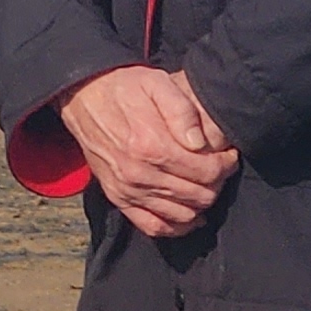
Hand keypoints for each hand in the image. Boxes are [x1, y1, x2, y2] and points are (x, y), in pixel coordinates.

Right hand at [57, 65, 236, 238]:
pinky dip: (176, 226)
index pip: (208, 172)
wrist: (83, 96)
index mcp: (151, 145)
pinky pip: (154, 227)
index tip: (227, 154)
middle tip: (216, 167)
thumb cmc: (124, 88)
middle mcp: (138, 173)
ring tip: (202, 183)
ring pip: (183, 214)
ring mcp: (127, 189)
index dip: (226, 164)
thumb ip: (182, 110)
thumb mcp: (156, 83)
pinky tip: (188, 214)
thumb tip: (199, 144)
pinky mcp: (118, 198)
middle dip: (217, 183)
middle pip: (200, 195)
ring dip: (200, 203)